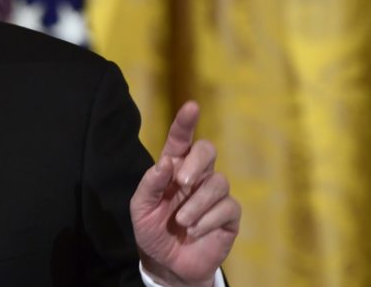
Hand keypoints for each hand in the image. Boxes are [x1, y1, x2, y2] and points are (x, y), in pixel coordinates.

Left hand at [130, 101, 239, 286]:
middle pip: (208, 151)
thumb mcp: (141, 208)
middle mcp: (196, 176)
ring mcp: (214, 194)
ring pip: (218, 182)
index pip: (181, 140)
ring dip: (197, 203)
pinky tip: (194, 232)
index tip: (191, 106)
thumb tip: (165, 162)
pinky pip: (227, 207)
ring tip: (181, 222)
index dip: (185, 123)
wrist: (168, 265)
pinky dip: (207, 220)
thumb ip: (150, 183)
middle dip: (196, 163)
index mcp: (173, 168)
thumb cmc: (153, 231)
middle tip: (182, 184)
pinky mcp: (228, 215)